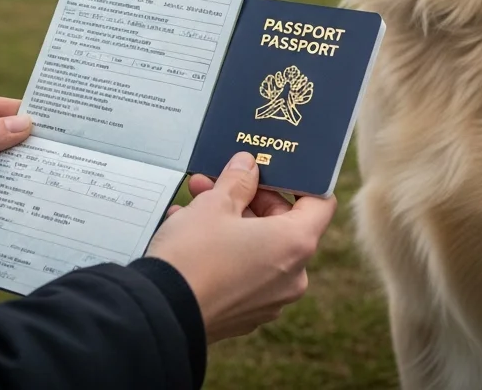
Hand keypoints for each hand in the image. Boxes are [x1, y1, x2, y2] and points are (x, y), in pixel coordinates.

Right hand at [146, 152, 336, 341]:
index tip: (274, 170)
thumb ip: (238, 180)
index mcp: (295, 244)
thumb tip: (248, 166)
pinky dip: (225, 248)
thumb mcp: (215, 204)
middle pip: (284, 223)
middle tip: (221, 179)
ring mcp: (269, 299)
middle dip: (250, 197)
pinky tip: (191, 230)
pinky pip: (244, 270)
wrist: (161, 315)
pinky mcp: (246, 313)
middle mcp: (292, 276)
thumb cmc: (194, 255)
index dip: (300, 181)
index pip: (320, 203)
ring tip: (195, 200)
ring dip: (232, 219)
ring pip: (259, 246)